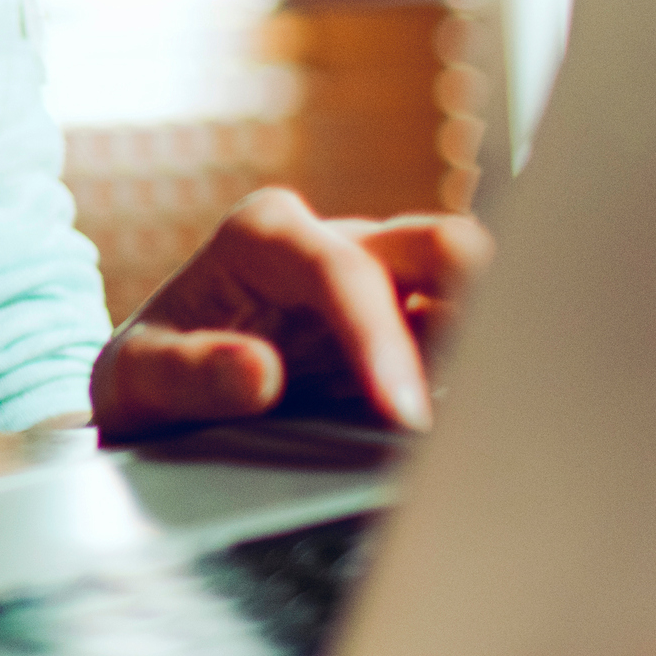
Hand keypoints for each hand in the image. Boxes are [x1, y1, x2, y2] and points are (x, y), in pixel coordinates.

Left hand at [89, 187, 489, 439]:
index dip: (380, 340)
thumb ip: (191, 373)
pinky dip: (488, 375)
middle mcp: (335, 246)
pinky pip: (465, 345)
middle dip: (482, 290)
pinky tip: (501, 421)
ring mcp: (380, 288)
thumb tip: (258, 373)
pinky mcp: (407, 335)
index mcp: (267, 235)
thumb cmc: (150, 376)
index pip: (345, 273)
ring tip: (516, 403)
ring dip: (496, 339)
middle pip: (435, 245)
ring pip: (468, 291)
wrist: (157, 400)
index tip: (403, 414)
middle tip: (507, 361)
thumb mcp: (139, 378)